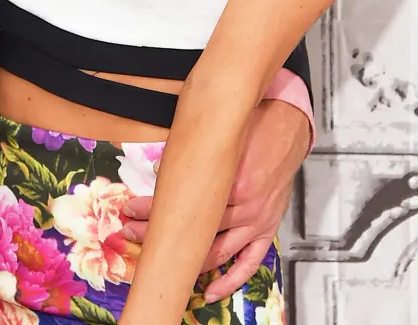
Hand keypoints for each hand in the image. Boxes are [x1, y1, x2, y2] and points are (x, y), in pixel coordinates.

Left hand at [121, 99, 309, 300]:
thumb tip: (160, 170)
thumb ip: (192, 154)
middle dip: (160, 232)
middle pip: (195, 228)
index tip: (130, 208)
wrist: (286, 129)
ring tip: (161, 260)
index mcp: (231, 182)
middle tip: (134, 233)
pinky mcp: (266, 230)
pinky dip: (230, 280)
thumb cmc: (252, 127)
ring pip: (217, 251)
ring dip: (188, 259)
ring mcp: (256, 222)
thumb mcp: (220, 135)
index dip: (152, 207)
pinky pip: (248, 263)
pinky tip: (211, 291)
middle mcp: (244, 207)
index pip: (183, 201)